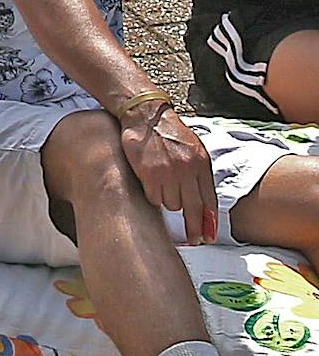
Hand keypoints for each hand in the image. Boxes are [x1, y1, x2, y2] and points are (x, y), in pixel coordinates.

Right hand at [121, 105, 216, 243]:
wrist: (146, 115)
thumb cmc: (171, 133)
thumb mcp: (195, 150)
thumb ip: (200, 175)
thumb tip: (206, 205)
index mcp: (201, 164)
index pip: (209, 200)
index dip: (210, 221)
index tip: (209, 236)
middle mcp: (186, 170)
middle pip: (193, 209)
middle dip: (195, 228)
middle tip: (195, 240)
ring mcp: (167, 172)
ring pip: (171, 204)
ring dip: (169, 201)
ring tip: (164, 187)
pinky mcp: (148, 173)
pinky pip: (154, 197)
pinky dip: (153, 194)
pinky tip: (151, 183)